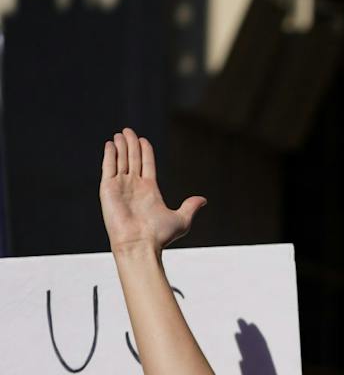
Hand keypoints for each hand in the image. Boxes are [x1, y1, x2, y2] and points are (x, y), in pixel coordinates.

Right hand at [99, 128, 205, 256]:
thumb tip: (203, 200)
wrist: (140, 244)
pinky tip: (111, 144)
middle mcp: (134, 186)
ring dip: (121, 147)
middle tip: (128, 131)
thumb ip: (190, 207)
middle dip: (131, 145)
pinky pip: (108, 168)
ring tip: (120, 133)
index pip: (147, 165)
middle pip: (133, 159)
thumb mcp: (181, 219)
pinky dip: (110, 155)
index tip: (143, 139)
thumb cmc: (159, 235)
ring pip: (121, 161)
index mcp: (150, 190)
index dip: (145, 151)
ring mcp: (121, 187)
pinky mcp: (108, 189)